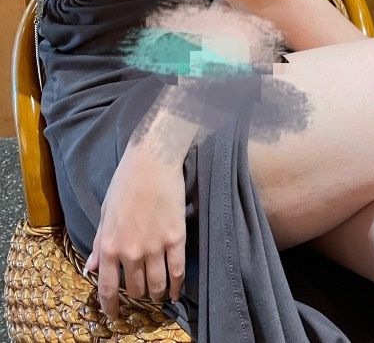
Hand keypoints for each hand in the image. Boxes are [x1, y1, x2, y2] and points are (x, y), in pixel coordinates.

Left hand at [83, 140, 186, 320]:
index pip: (109, 287)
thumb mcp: (105, 214)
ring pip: (157, 284)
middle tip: (141, 294)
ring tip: (158, 295)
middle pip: (136, 288)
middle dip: (138, 295)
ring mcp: (155, 247)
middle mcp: (132, 252)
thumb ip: (100, 244)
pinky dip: (177, 286)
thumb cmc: (125, 184)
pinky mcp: (176, 238)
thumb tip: (91, 269)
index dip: (111, 306)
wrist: (152, 162)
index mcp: (111, 246)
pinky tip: (175, 292)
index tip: (114, 315)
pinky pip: (177, 271)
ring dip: (157, 294)